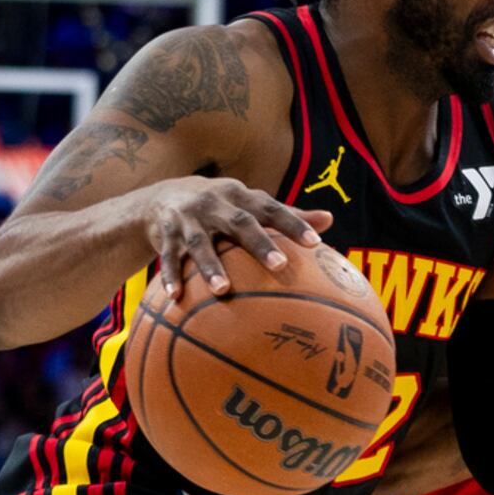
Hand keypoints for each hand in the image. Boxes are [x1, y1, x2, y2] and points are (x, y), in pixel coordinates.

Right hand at [143, 176, 333, 297]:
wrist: (164, 197)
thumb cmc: (224, 207)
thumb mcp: (251, 204)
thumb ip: (288, 214)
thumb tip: (329, 220)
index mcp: (242, 197)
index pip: (272, 209)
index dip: (293, 223)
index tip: (315, 242)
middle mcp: (216, 204)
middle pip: (240, 222)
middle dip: (259, 243)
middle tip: (280, 265)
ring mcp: (188, 219)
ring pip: (200, 243)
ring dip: (210, 266)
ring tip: (223, 290)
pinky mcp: (165, 234)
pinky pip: (167, 257)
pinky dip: (171, 275)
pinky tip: (176, 297)